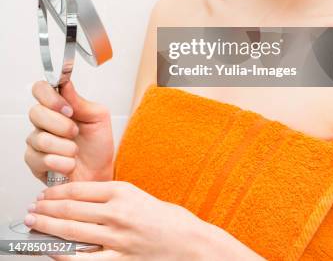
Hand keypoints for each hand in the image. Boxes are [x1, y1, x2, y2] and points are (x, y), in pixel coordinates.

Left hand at [24, 180, 207, 259]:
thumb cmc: (165, 219)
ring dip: (49, 228)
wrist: (189, 242)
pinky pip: (84, 260)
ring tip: (35, 225)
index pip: (79, 190)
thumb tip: (78, 201)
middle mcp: (117, 213)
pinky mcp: (119, 260)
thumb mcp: (136, 195)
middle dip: (46, 209)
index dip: (56, 193)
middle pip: (71, 209)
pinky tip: (52, 251)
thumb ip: (109, 197)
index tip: (44, 194)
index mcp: (122, 191)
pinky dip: (64, 255)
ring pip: (73, 232)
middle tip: (31, 209)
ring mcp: (117, 238)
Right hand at [25, 80, 113, 184]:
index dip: (50, 97)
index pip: (40, 89)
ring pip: (40, 139)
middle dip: (61, 125)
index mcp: (58, 106)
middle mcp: (44, 122)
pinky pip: (41, 159)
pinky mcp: (34, 162)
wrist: (99, 173)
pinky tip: (69, 164)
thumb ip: (81, 102)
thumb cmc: (98, 145)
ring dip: (65, 147)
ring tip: (75, 151)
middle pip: (36, 112)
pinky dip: (61, 163)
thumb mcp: (98, 118)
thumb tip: (66, 84)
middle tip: (75, 132)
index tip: (68, 109)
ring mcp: (36, 142)